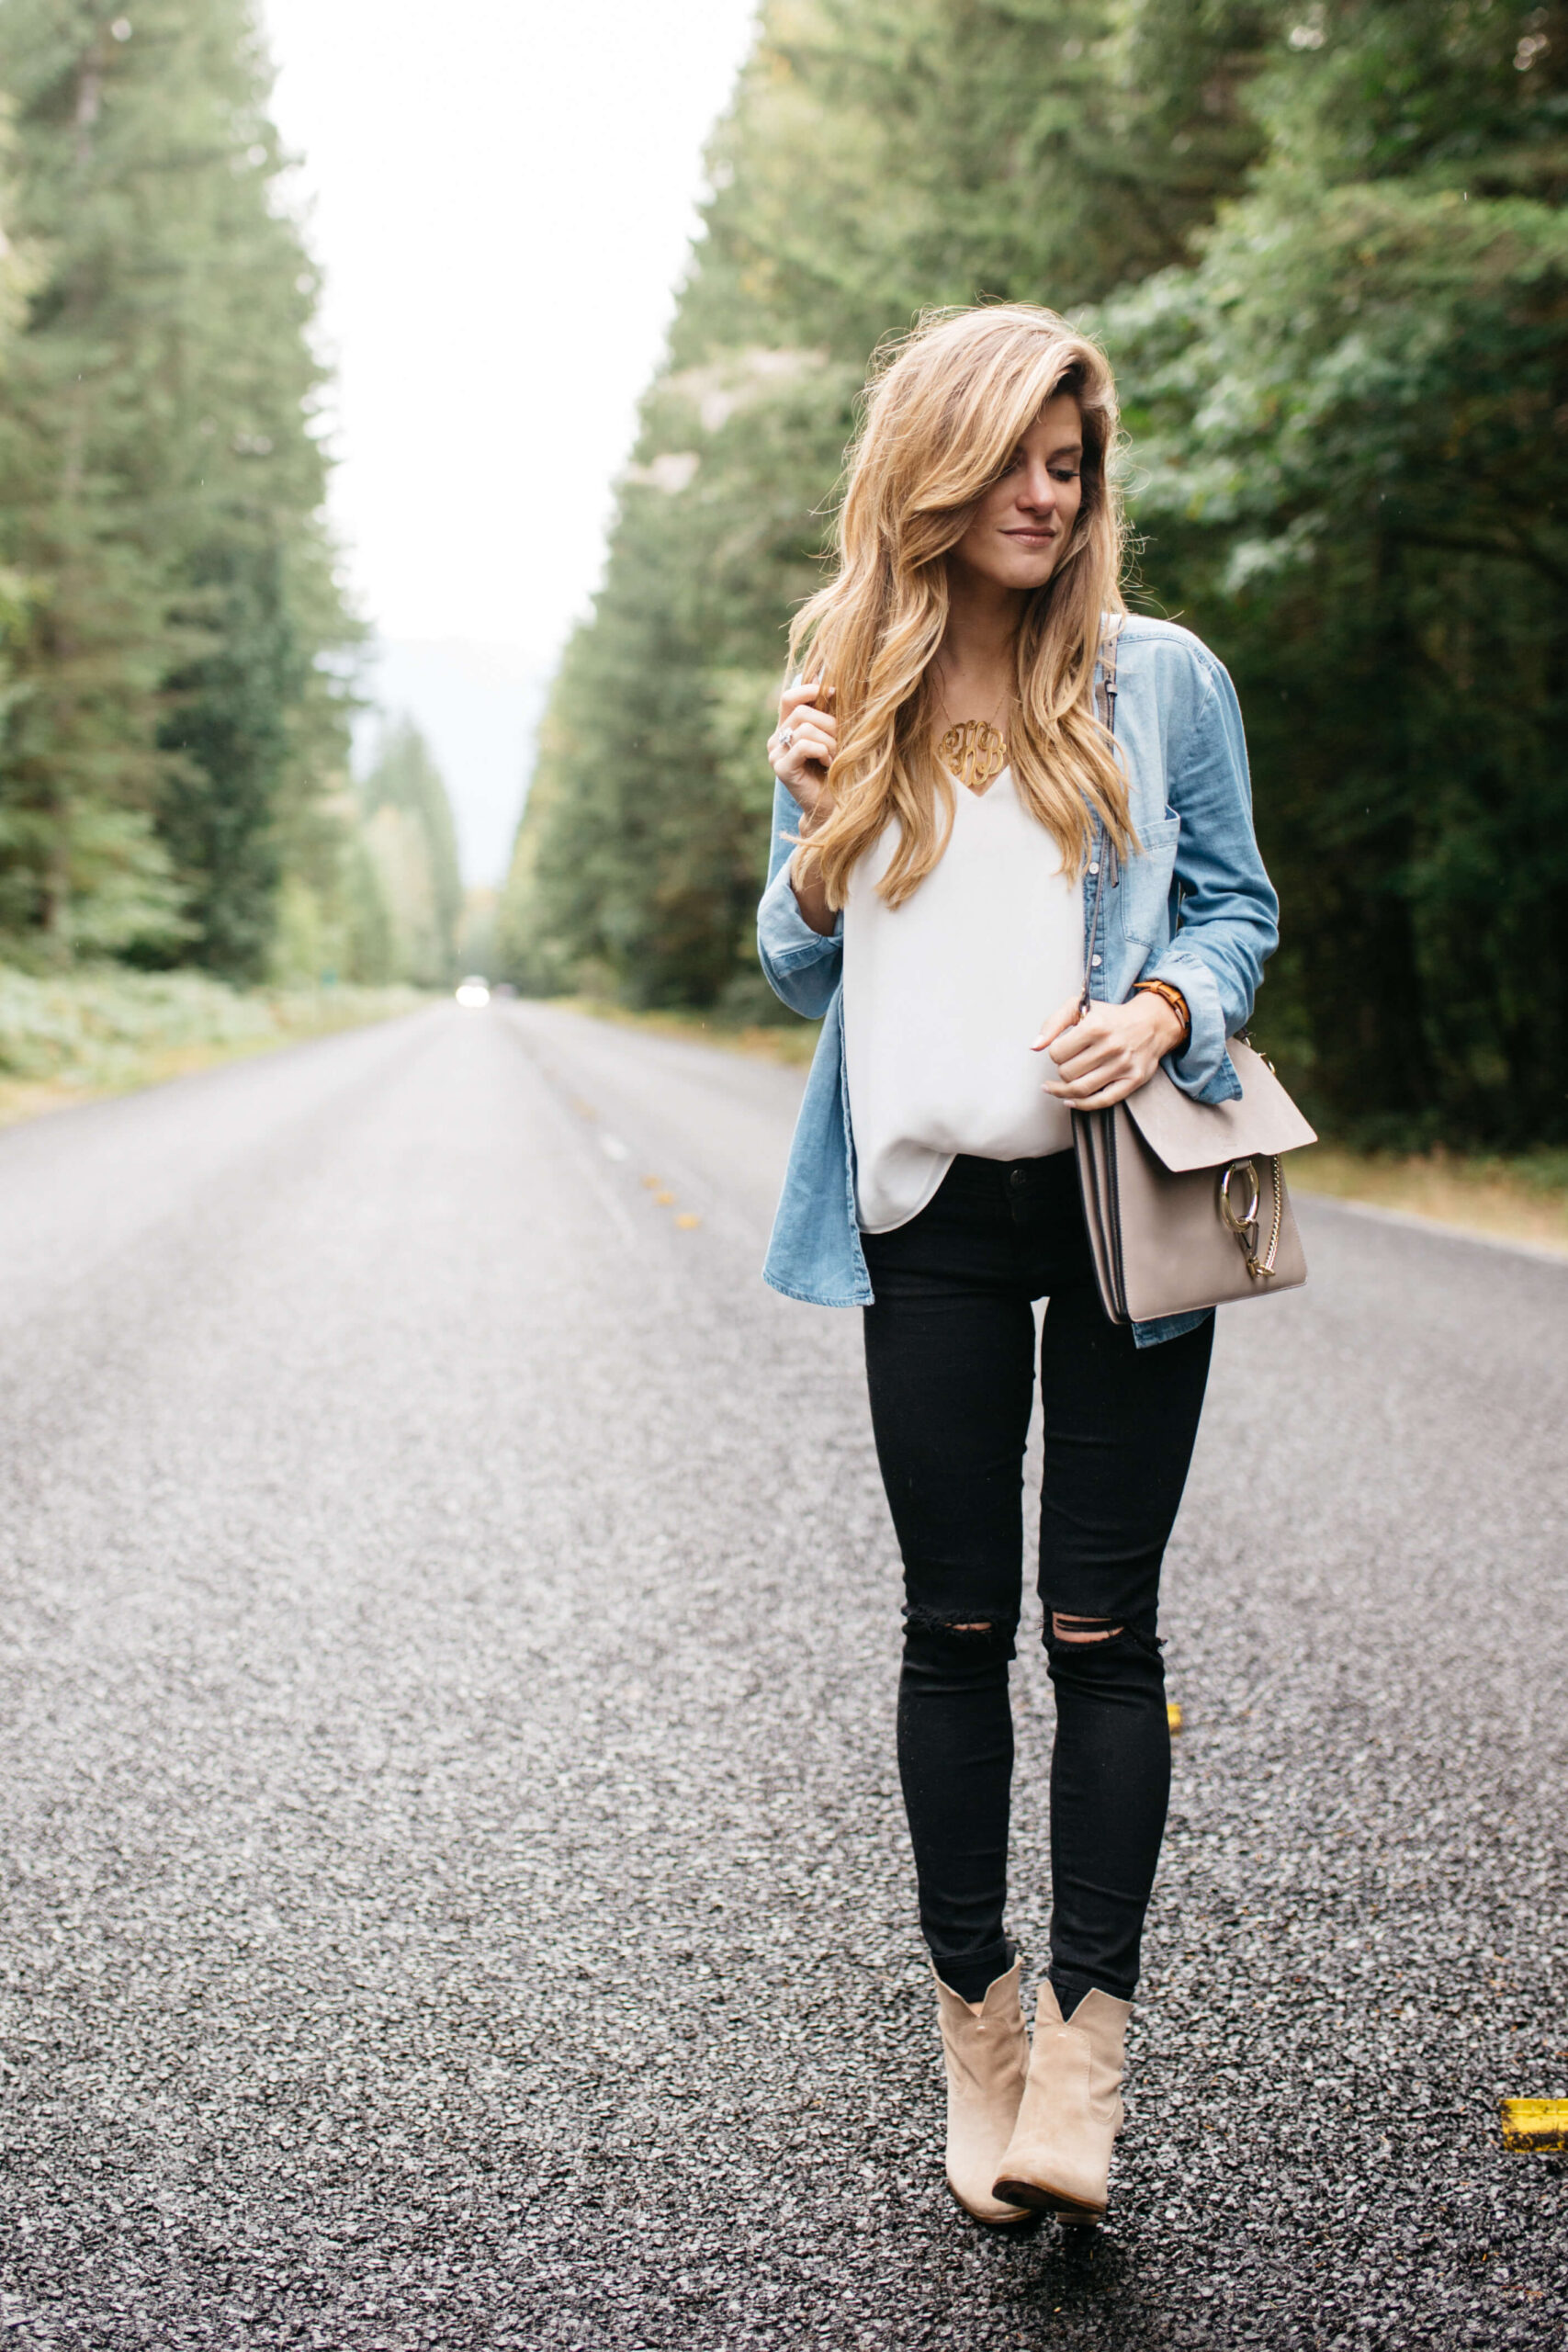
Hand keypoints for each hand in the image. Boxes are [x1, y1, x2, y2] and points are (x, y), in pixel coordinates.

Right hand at [768, 680, 837, 830]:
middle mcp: (777, 739)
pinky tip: (828, 762)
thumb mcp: (833, 733)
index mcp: (786, 727)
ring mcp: (776, 754)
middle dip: (829, 723)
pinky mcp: (781, 769)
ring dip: (828, 741)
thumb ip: (826, 709)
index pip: (790, 697)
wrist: (836, 804)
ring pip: (804, 729)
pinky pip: (802, 746)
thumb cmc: (838, 767)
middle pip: (802, 712)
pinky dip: (821, 751)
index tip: (834, 693)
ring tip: (836, 755)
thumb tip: (822, 674)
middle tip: (841, 741)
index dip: (809, 690)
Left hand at [1032, 991, 1184, 1109]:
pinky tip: (1069, 1101)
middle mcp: (1111, 1046)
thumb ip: (1053, 1023)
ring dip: (1062, 1091)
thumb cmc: (1110, 1016)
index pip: (1057, 1053)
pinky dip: (1082, 1105)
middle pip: (1067, 1073)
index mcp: (1096, 1026)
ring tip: (1054, 1088)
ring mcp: (1123, 1065)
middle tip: (1067, 1063)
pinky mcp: (1133, 1080)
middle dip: (1061, 1070)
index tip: (1062, 1050)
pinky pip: (1102, 1101)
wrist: (1152, 1023)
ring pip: (1080, 1089)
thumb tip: (1034, 1046)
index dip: (1054, 1053)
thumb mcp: (1080, 1007)